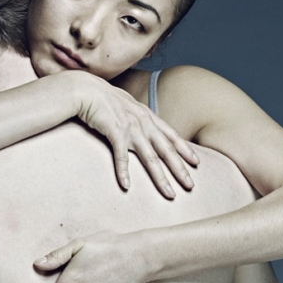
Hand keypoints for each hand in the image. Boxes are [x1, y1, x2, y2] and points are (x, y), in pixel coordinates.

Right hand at [76, 74, 197, 197]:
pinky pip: (121, 156)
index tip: (196, 162)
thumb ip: (138, 117)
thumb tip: (143, 128)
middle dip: (180, 169)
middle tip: (191, 186)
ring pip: (151, 158)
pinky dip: (123, 171)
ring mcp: (131, 128)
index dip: (185, 149)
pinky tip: (126, 185)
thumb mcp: (128, 106)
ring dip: (161, 178)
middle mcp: (144, 123)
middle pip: (167, 150)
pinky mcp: (115, 132)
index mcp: (148, 116)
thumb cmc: (104, 99)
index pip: (172, 135)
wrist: (86, 89)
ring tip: (170, 193)